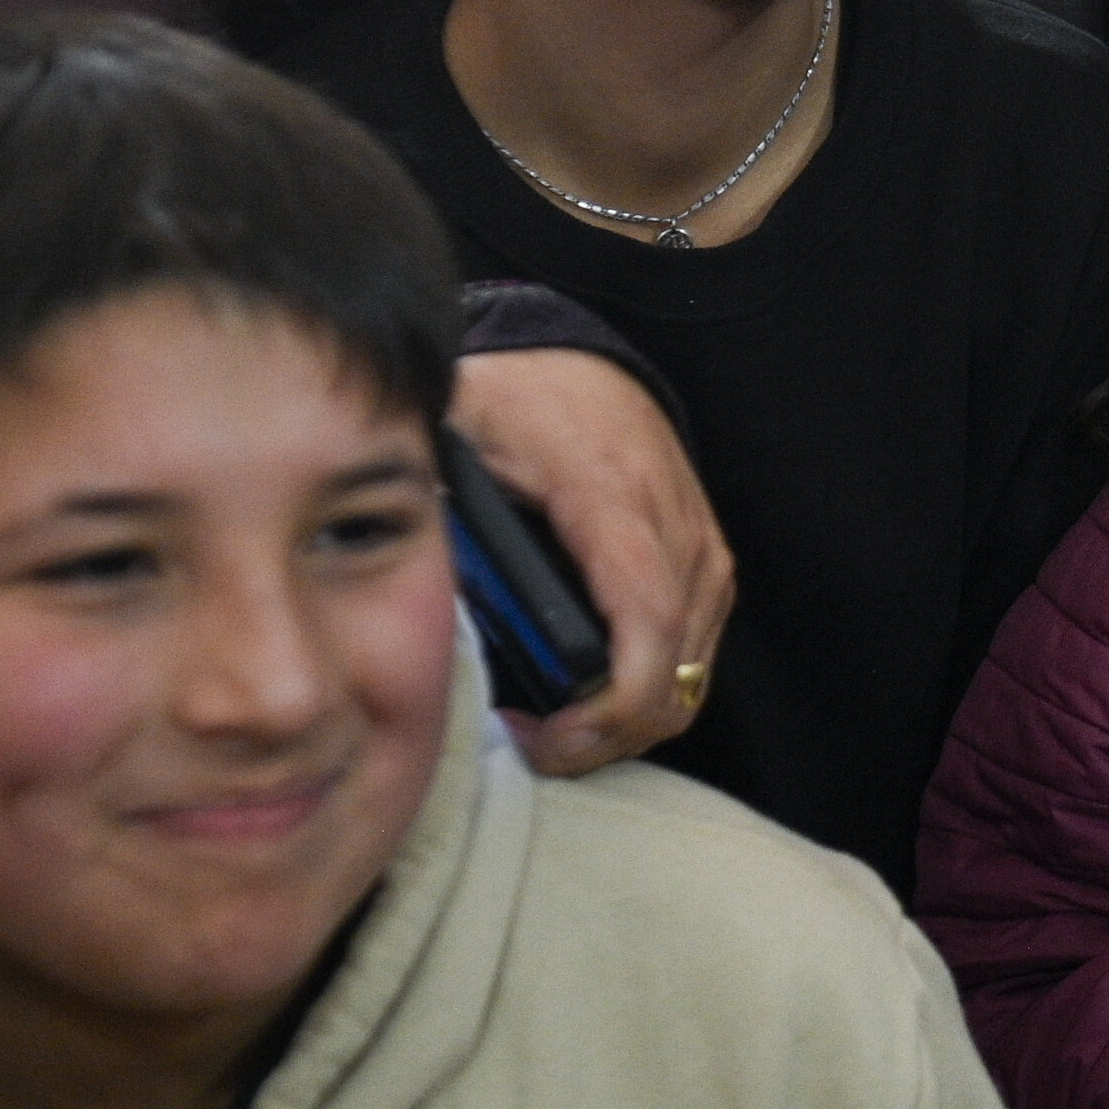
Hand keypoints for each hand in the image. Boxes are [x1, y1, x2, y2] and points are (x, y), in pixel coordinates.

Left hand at [447, 349, 735, 773]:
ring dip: (628, 721)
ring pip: (692, 674)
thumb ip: (436, 497)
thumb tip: (400, 568)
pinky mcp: (708, 563)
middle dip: (610, 736)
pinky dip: (649, 690)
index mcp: (610, 496)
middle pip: (675, 671)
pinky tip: (587, 695)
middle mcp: (675, 526)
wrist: (582, 363)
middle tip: (532, 744)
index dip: (612, 707)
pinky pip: (695, 652)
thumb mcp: (461, 434)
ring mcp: (702, 548)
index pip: (647, 621)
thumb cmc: (518, 400)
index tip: (550, 740)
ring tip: (551, 725)